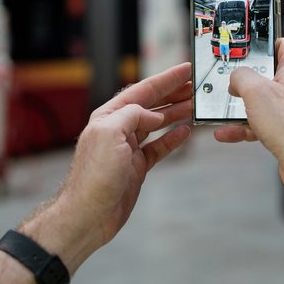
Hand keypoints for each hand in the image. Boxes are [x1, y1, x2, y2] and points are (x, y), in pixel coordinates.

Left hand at [23, 63, 192, 268]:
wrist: (88, 215)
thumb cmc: (94, 176)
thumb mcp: (110, 134)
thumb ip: (132, 115)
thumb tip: (154, 115)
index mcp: (109, 116)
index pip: (142, 91)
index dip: (165, 79)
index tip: (185, 69)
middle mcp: (118, 129)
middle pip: (151, 104)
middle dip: (174, 93)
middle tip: (196, 86)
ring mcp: (128, 148)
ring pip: (157, 124)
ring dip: (176, 113)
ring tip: (196, 105)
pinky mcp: (136, 166)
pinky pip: (158, 147)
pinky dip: (173, 138)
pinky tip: (185, 132)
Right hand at [213, 39, 283, 189]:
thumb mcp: (255, 92)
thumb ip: (241, 77)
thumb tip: (236, 78)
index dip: (267, 42)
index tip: (250, 45)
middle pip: (269, 75)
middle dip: (247, 81)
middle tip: (231, 82)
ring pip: (264, 102)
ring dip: (242, 108)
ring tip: (223, 112)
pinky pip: (264, 123)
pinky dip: (246, 127)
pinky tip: (227, 133)